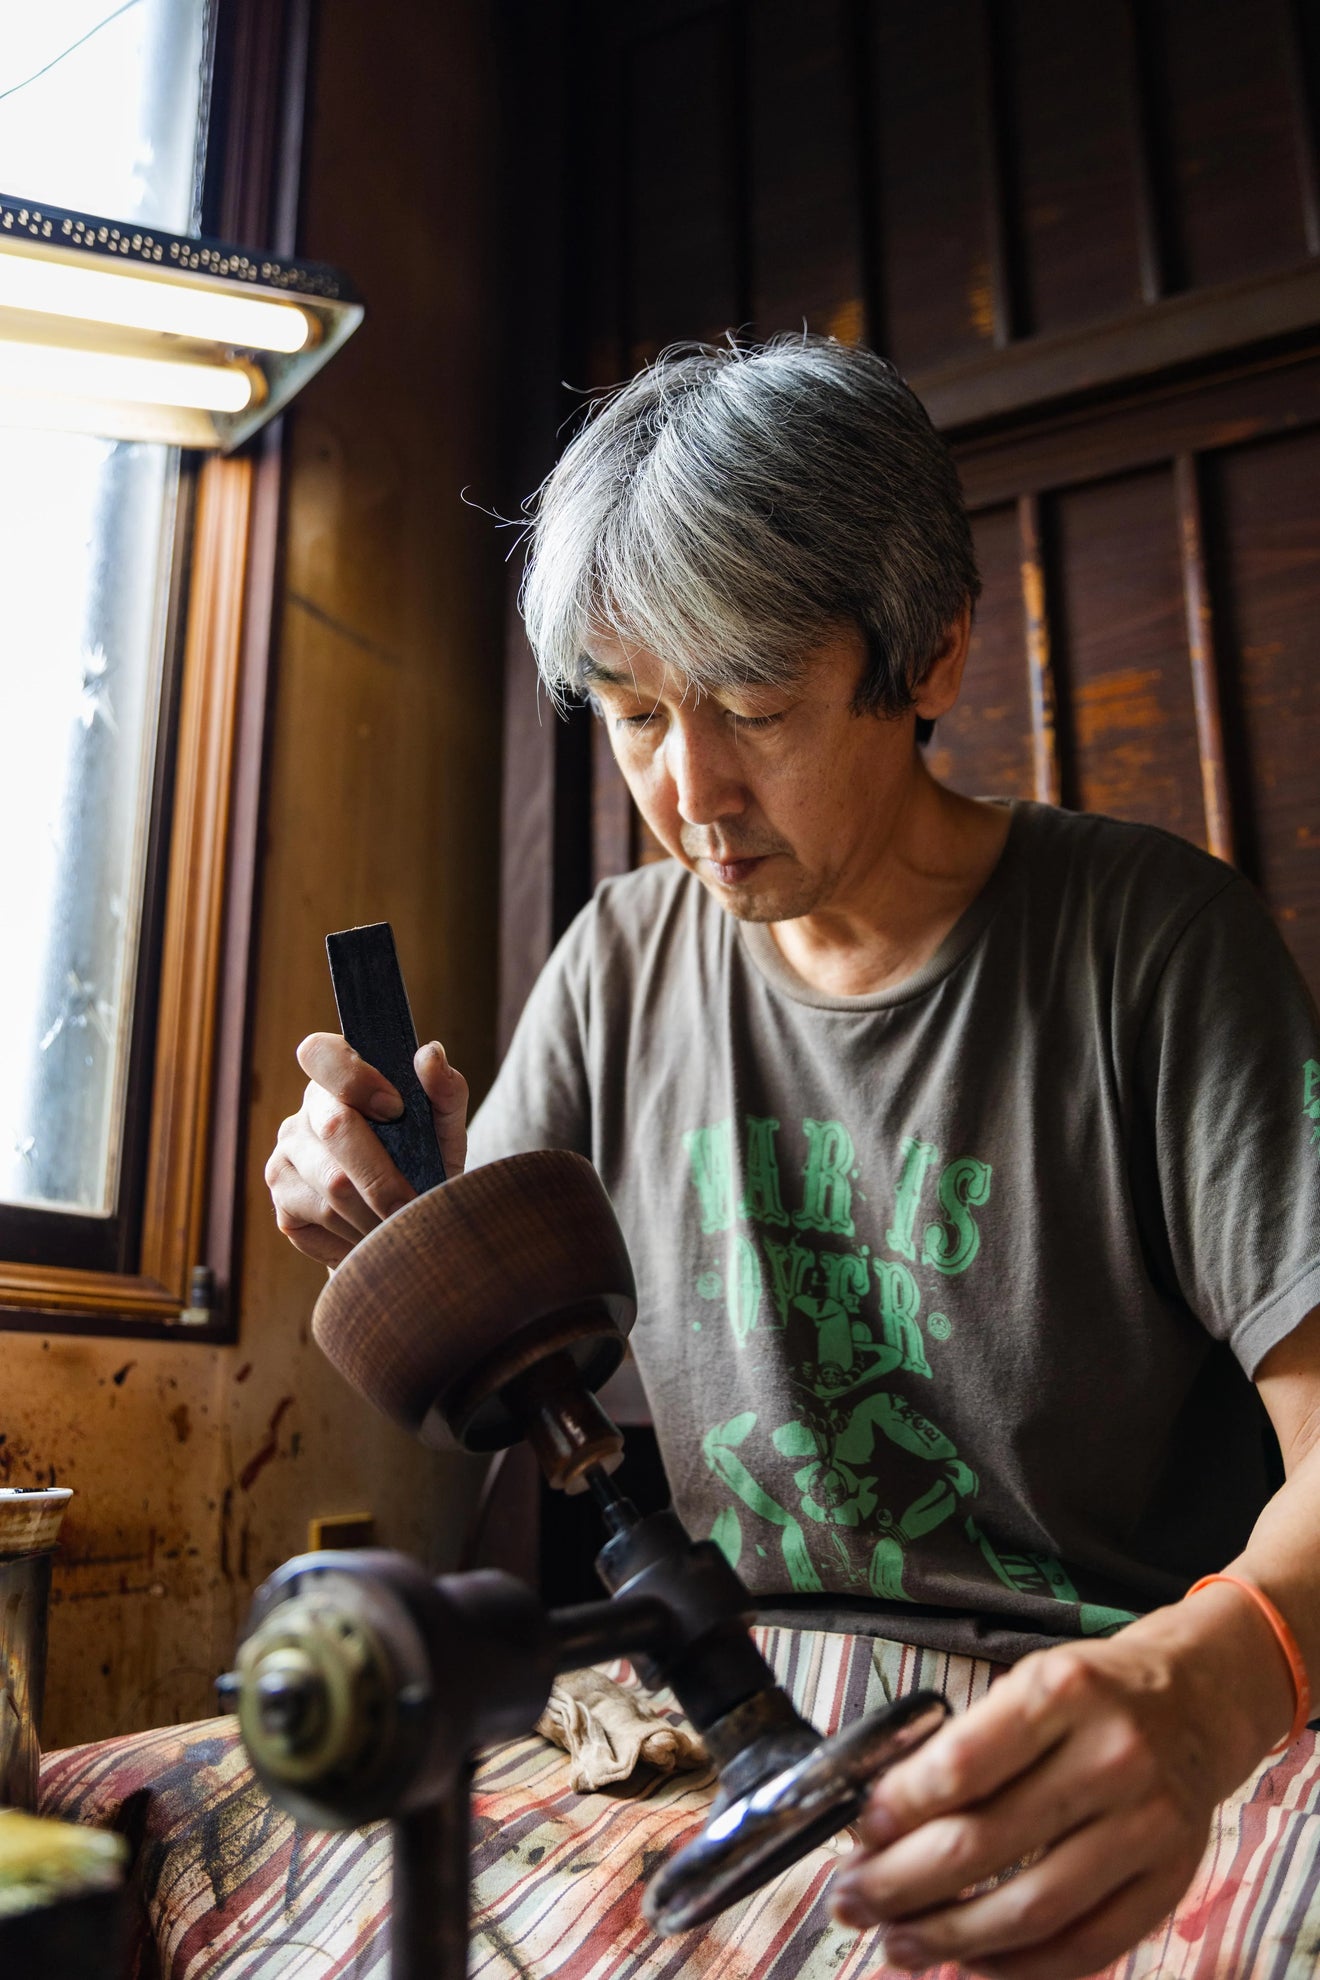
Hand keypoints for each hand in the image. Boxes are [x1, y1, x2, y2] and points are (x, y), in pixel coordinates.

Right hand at [265, 1032, 468, 1267]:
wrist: (407, 1226)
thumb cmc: (424, 1163)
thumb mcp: (443, 1128)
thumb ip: (444, 1089)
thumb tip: (430, 1054)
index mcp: (337, 1082)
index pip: (320, 1054)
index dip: (355, 1078)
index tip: (396, 1109)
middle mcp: (303, 1117)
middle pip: (335, 1128)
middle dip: (383, 1172)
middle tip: (412, 1202)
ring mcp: (284, 1160)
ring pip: (332, 1184)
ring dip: (376, 1211)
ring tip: (401, 1224)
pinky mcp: (282, 1206)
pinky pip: (320, 1219)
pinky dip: (358, 1233)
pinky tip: (374, 1236)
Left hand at [829, 1588, 1289, 1979]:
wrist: (1199, 1701)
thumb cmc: (1095, 1693)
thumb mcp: (1031, 1683)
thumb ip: (969, 1744)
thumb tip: (882, 1820)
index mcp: (1063, 1692)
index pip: (963, 1766)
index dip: (899, 1810)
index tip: (859, 1832)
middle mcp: (1110, 1757)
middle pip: (986, 1844)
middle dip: (902, 1883)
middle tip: (852, 1901)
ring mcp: (1147, 1826)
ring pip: (1031, 1909)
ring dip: (949, 1937)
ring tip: (897, 1943)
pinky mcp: (1169, 1882)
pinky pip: (1085, 1948)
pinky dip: (1020, 1968)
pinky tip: (972, 1962)